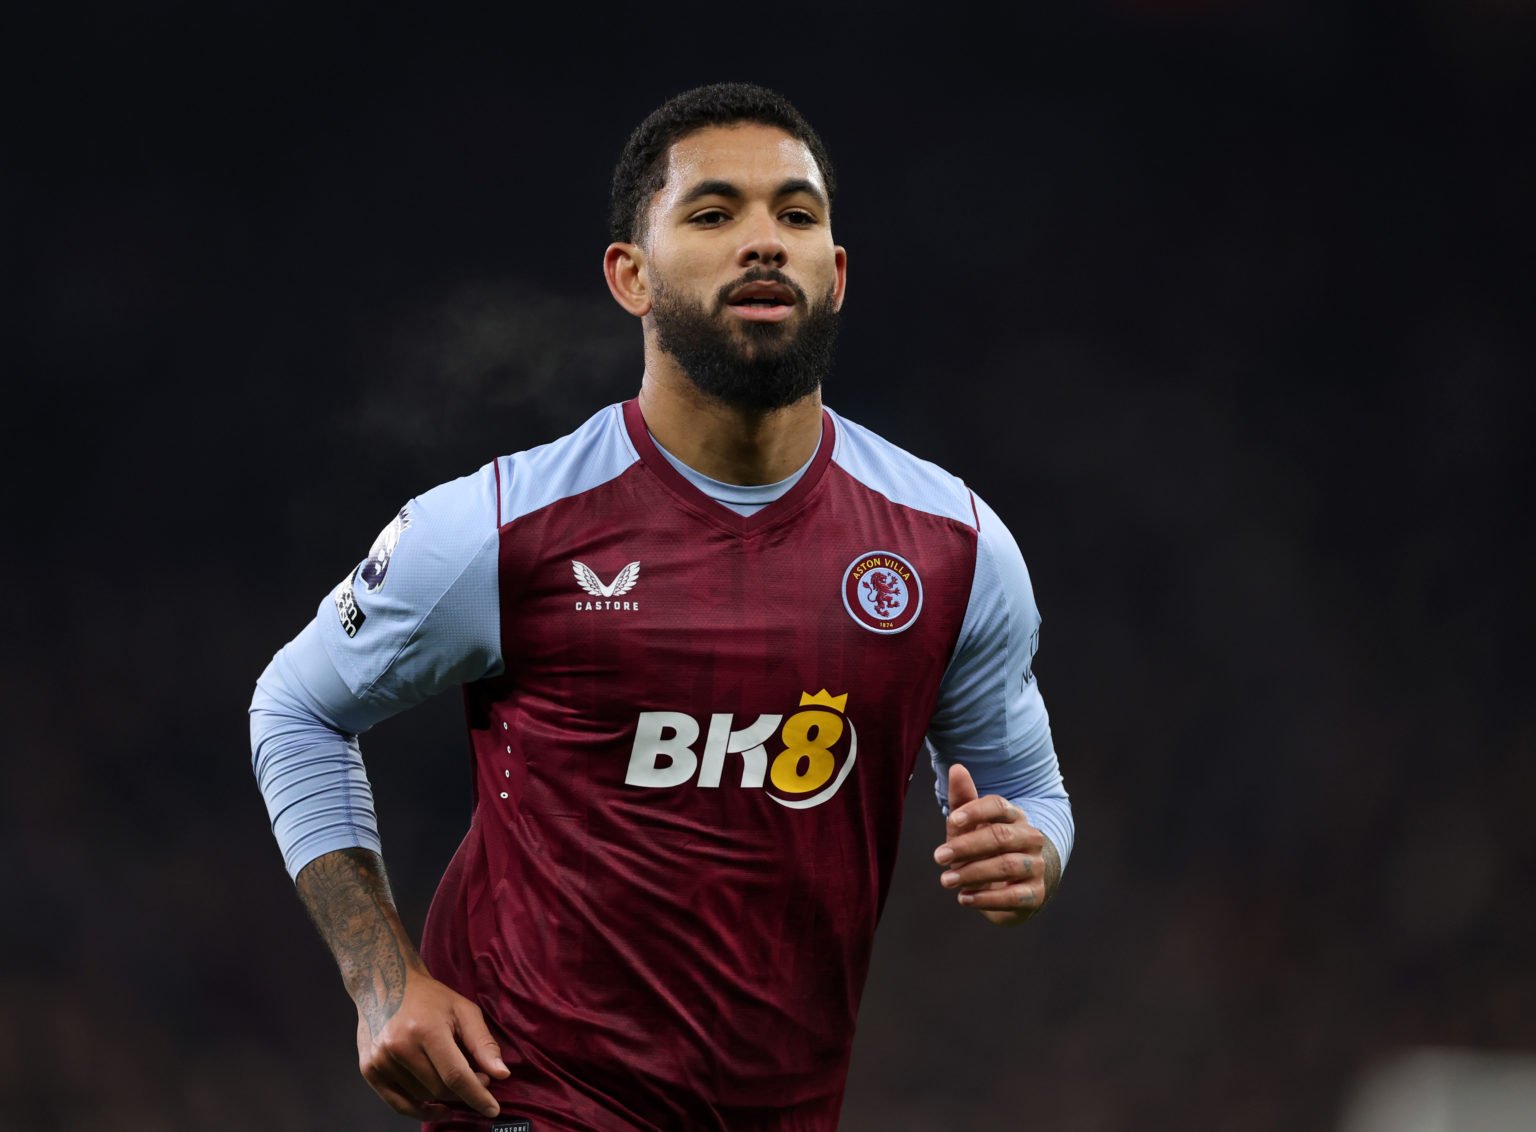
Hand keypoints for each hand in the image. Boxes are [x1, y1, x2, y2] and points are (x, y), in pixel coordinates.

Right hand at [355, 967, 511, 1119]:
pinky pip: (398, 1104)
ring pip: (421, 1097)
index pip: (455, 1075)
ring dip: (442, 1095)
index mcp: (427, 1030)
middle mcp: (400, 1047)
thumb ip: (483, 1043)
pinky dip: (419, 1110)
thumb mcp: (464, 1010)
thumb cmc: (430, 998)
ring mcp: (380, 1060)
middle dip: (463, 1090)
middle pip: (439, 1089)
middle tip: (477, 1077)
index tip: (493, 1109)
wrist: (385, 983)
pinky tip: (437, 1108)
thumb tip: (501, 1074)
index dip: (477, 1096)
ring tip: (452, 1075)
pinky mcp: (369, 1069)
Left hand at [933, 763, 1051, 925]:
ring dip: (972, 873)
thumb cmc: (983, 848)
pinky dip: (986, 899)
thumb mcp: (968, 826)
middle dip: (966, 847)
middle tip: (938, 857)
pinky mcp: (1035, 894)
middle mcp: (1030, 838)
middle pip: (1000, 836)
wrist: (1012, 885)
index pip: (999, 805)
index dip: (976, 811)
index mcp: (1014, 816)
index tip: (952, 820)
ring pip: (1007, 866)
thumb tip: (957, 768)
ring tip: (946, 880)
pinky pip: (1013, 897)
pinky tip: (964, 898)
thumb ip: (962, 800)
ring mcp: (1035, 866)